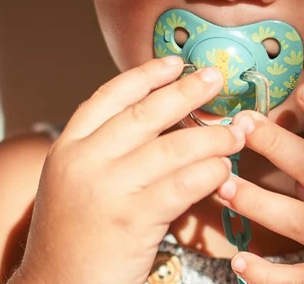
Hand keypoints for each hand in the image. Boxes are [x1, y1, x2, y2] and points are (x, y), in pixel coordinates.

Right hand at [16, 56, 245, 283]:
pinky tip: (224, 170)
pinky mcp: (133, 220)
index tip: (175, 63)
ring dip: (211, 137)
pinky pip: (184, 185)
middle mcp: (84, 161)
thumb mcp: (74, 183)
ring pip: (172, 148)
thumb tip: (160, 116)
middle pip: (145, 113)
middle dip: (186, 92)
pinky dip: (210, 173)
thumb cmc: (72, 240)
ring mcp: (108, 189)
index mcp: (68, 147)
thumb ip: (106, 150)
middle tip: (216, 79)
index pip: (110, 96)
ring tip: (235, 133)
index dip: (146, 75)